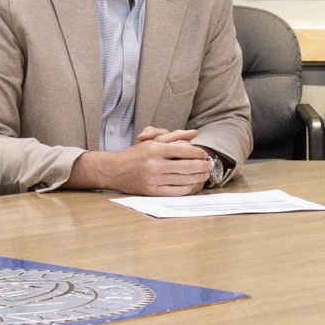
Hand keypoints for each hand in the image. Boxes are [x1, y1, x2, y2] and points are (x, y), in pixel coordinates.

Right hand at [74, 130, 213, 195]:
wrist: (114, 170)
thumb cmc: (135, 154)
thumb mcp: (152, 141)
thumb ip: (174, 136)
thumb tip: (194, 133)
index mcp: (155, 149)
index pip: (183, 150)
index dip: (198, 153)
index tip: (204, 154)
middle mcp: (155, 164)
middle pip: (186, 166)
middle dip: (202, 166)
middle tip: (209, 166)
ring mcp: (153, 179)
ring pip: (183, 179)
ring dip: (198, 178)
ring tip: (205, 175)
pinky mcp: (152, 191)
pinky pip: (176, 191)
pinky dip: (188, 188)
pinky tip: (194, 185)